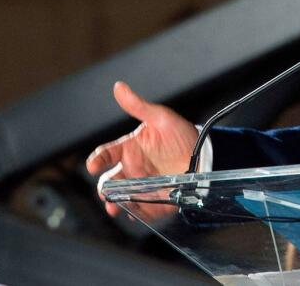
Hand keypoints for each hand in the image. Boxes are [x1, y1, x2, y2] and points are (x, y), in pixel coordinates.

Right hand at [86, 81, 197, 215]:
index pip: (106, 155)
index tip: (94, 165)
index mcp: (129, 149)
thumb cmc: (182, 134)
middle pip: (110, 181)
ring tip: (115, 207)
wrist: (205, 154)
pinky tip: (134, 212)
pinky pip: (142, 210)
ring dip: (116, 203)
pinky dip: (136, 212)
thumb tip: (119, 87)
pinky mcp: (155, 200)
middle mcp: (132, 169)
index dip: (97, 160)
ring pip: (122, 198)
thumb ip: (138, 106)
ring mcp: (143, 186)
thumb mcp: (161, 118)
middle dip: (105, 188)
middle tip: (106, 192)